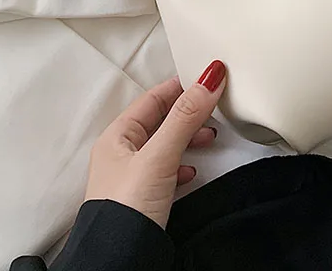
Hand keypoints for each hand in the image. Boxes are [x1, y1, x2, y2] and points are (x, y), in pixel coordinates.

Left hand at [84, 60, 226, 227]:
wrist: (118, 264)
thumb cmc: (126, 211)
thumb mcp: (159, 156)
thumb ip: (185, 117)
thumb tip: (208, 78)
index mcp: (117, 136)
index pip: (153, 98)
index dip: (180, 86)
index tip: (206, 78)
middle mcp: (121, 154)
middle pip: (160, 120)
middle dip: (188, 112)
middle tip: (214, 105)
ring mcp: (131, 178)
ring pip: (164, 146)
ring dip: (188, 137)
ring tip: (210, 135)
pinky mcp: (143, 200)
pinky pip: (166, 171)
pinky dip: (182, 164)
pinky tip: (192, 171)